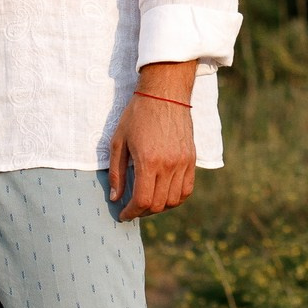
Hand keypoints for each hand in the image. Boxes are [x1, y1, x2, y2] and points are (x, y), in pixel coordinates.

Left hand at [109, 62, 197, 221]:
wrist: (164, 93)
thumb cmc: (137, 114)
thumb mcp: (118, 141)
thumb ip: (116, 172)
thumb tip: (115, 197)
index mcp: (149, 161)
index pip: (142, 200)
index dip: (131, 212)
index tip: (123, 214)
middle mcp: (169, 165)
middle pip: (158, 204)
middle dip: (143, 211)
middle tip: (132, 208)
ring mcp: (183, 162)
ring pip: (174, 200)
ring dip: (159, 207)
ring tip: (148, 202)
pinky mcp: (191, 158)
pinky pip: (187, 189)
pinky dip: (176, 198)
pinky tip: (164, 195)